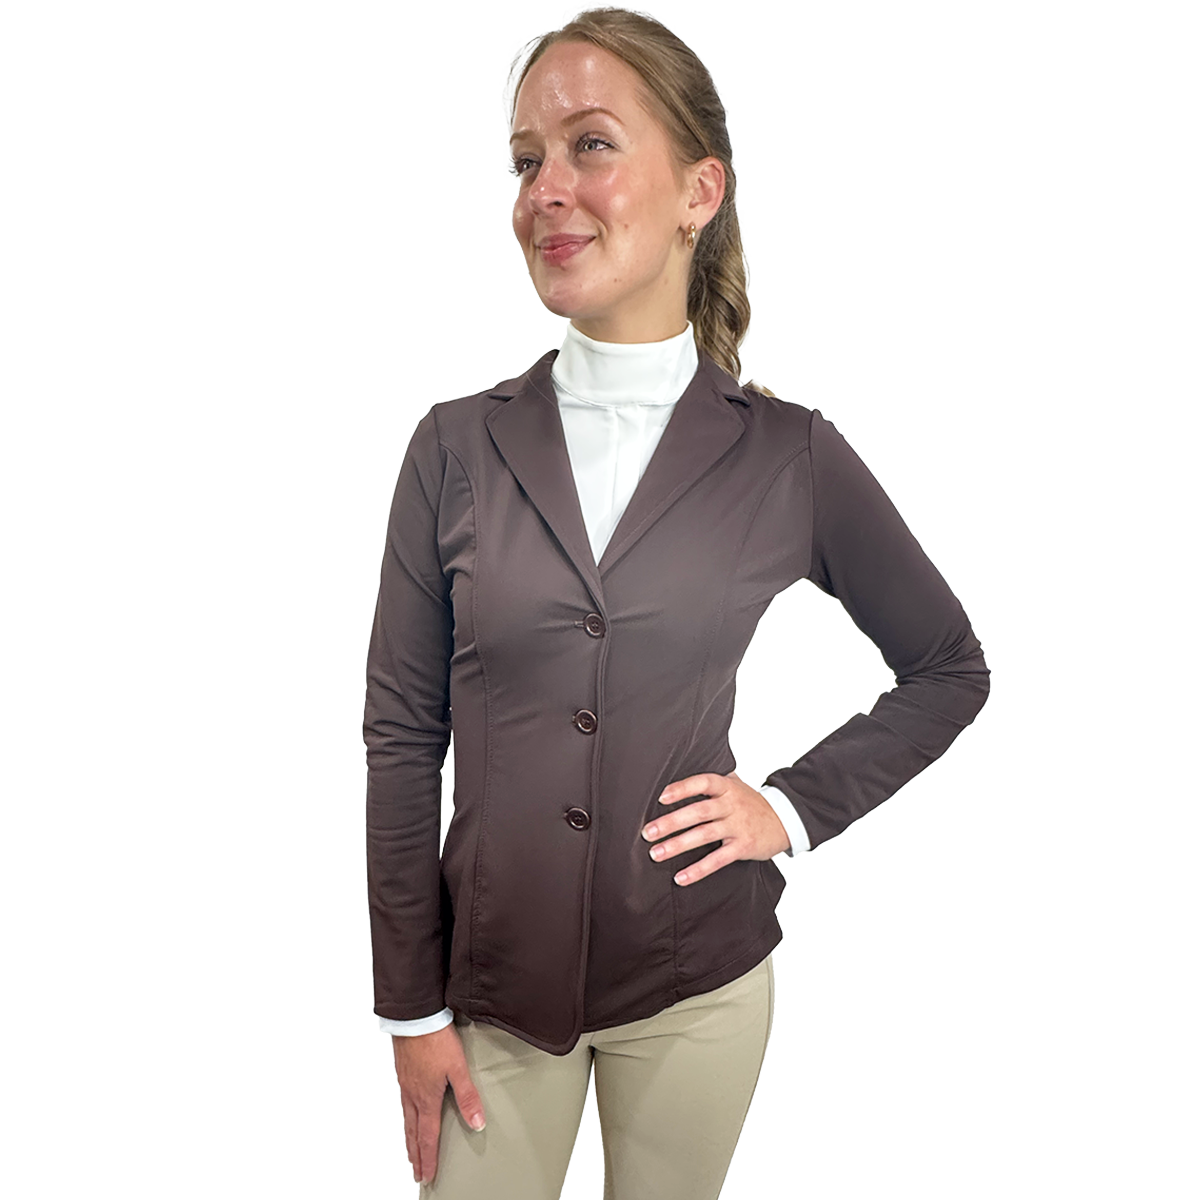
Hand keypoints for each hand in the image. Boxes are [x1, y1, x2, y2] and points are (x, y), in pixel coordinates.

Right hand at [392, 1022, 485, 1185]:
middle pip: (413, 1133)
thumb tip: (477, 1123)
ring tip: (411, 1150)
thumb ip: (467, 1096)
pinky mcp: (402, 1071)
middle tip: (416, 1172)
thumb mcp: (458, 1068)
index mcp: (427, 1098)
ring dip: (409, 1138)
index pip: (428, 1137)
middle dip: (416, 1155)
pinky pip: (403, 1103)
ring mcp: (405, 1083)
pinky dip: (405, 1117)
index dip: (429, 1158)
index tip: (427, 1176)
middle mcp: (413, 1095)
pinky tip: (408, 1112)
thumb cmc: (435, 1039)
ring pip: (406, 1119)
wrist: (414, 1016)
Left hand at [640, 770, 790, 885]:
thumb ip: (713, 780)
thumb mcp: (735, 784)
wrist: (785, 820)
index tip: (662, 797)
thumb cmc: (752, 803)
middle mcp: (732, 805)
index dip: (682, 789)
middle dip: (671, 822)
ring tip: (656, 853)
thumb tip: (683, 766)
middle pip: (698, 812)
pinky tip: (680, 877)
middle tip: (648, 832)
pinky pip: (718, 860)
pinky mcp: (743, 847)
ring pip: (704, 835)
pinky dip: (698, 870)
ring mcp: (738, 827)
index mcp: (727, 787)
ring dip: (677, 845)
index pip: (703, 782)